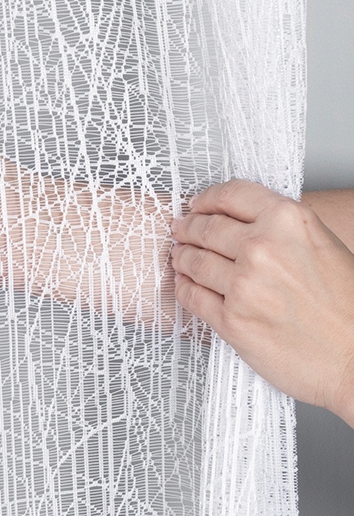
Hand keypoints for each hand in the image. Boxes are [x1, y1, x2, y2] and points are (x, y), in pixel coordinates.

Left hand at [171, 179, 353, 424]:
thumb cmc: (348, 308)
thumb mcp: (322, 245)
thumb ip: (281, 229)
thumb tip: (239, 221)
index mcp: (289, 221)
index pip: (231, 195)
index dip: (207, 199)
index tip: (197, 204)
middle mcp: (263, 247)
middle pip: (206, 228)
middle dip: (188, 228)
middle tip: (180, 230)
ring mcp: (244, 285)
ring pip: (193, 261)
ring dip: (182, 257)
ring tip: (179, 257)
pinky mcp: (232, 321)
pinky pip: (192, 296)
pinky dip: (184, 287)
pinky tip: (185, 284)